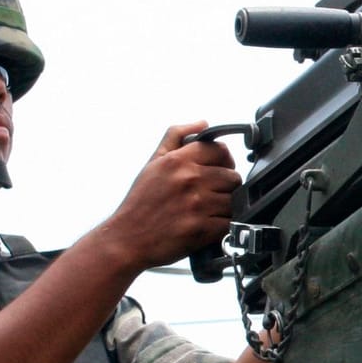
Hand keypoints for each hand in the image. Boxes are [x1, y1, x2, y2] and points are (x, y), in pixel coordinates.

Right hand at [101, 120, 241, 270]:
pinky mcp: (202, 229)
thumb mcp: (153, 162)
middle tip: (212, 194)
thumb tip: (203, 123)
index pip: (220, 150)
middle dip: (226, 186)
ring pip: (234, 200)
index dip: (223, 161)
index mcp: (178, 160)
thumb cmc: (140, 202)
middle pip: (232, 176)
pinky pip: (229, 222)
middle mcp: (189, 179)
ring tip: (210, 210)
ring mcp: (197, 204)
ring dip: (226, 207)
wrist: (127, 239)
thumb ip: (176, 137)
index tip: (218, 170)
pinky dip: (224, 225)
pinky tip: (209, 225)